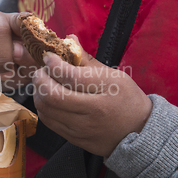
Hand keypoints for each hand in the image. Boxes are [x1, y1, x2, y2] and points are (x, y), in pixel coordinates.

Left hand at [32, 35, 151, 156]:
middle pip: (53, 95)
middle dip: (40, 79)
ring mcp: (82, 128)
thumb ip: (87, 60)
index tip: (48, 57)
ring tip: (43, 84)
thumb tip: (69, 39)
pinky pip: (49, 121)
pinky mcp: (74, 138)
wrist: (139, 131)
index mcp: (106, 90)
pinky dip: (43, 107)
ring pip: (46, 109)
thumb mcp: (113, 75)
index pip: (71, 77)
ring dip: (38, 92)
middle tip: (41, 71)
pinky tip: (48, 99)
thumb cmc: (126, 99)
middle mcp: (92, 111)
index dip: (54, 64)